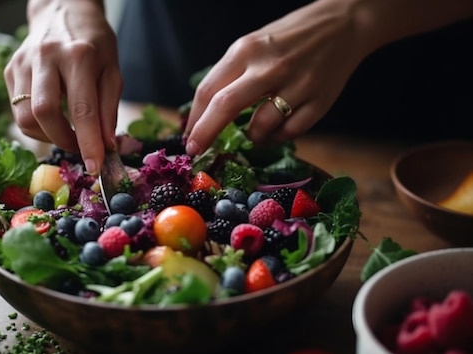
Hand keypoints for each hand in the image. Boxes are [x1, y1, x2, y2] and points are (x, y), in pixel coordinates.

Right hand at [4, 0, 121, 175]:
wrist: (63, 11)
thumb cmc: (94, 43)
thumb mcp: (113, 71)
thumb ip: (109, 110)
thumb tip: (105, 146)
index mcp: (79, 56)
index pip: (82, 110)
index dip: (88, 144)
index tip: (95, 168)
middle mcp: (46, 57)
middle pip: (44, 113)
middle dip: (63, 141)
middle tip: (80, 149)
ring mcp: (22, 63)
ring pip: (25, 117)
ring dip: (47, 136)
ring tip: (66, 132)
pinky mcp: (9, 70)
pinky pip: (18, 110)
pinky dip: (37, 124)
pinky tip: (52, 116)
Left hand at [184, 0, 369, 155]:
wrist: (343, 24)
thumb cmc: (290, 38)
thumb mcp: (254, 45)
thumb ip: (231, 75)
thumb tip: (203, 114)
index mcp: (247, 50)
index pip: (208, 90)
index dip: (194, 119)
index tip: (188, 137)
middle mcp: (269, 66)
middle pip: (225, 107)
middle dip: (205, 134)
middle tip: (196, 150)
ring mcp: (297, 84)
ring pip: (260, 127)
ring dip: (252, 137)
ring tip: (256, 131)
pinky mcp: (320, 100)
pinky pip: (290, 132)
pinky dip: (279, 136)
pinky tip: (279, 127)